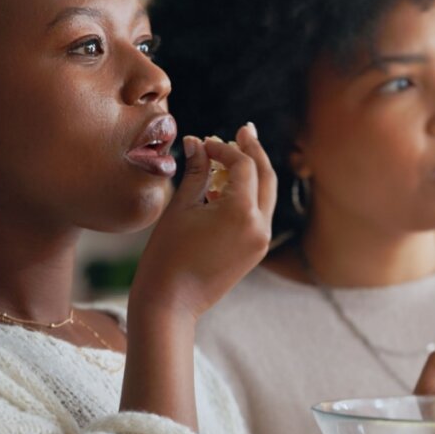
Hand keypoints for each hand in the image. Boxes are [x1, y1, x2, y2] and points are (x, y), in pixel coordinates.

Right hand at [129, 123, 276, 320]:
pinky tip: (231, 185)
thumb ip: (195, 172)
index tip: (205, 142)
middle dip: (254, 152)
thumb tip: (197, 143)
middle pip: (266, 177)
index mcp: (242, 212)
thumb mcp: (180, 208)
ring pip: (267, 196)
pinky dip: (250, 196)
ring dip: (254, 173)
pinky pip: (260, 214)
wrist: (171, 303)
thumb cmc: (168, 256)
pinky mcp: (256, 251)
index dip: (225, 148)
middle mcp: (260, 226)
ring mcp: (261, 240)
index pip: (244, 165)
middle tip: (245, 131)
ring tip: (237, 153)